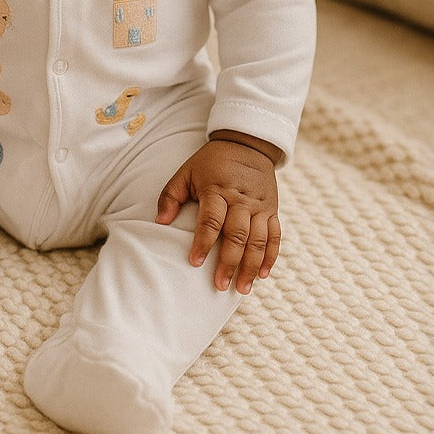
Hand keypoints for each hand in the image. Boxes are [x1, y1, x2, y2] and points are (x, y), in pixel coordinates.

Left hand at [156, 135, 280, 293]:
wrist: (246, 145)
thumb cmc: (211, 162)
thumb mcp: (187, 171)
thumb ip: (171, 195)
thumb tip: (159, 221)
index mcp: (218, 189)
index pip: (211, 220)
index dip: (203, 242)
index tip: (194, 262)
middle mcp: (241, 199)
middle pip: (237, 235)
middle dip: (229, 262)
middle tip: (219, 285)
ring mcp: (259, 206)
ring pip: (258, 240)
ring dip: (250, 266)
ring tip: (241, 289)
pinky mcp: (272, 209)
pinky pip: (275, 236)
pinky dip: (270, 256)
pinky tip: (262, 275)